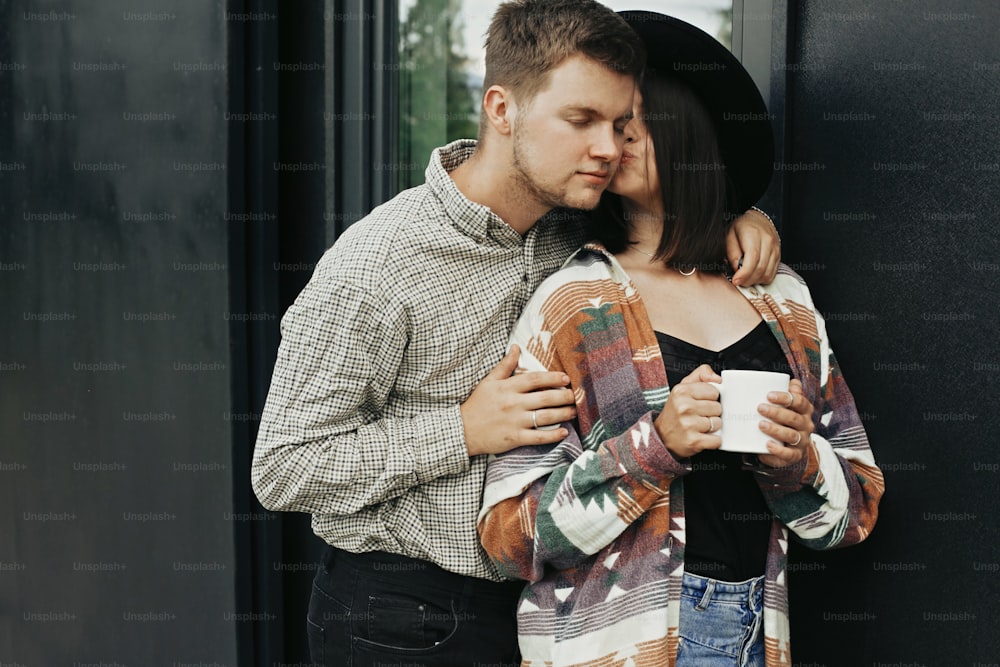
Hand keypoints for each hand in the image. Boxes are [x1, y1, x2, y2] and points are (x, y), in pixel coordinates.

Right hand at [460, 345, 576, 455]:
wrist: (462, 430)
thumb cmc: (477, 405)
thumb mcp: (488, 381)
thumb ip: (505, 365)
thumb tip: (516, 347)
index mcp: (508, 387)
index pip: (536, 379)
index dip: (553, 377)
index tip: (566, 379)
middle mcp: (514, 403)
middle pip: (546, 397)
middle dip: (564, 396)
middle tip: (574, 396)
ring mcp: (515, 421)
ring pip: (546, 416)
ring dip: (564, 414)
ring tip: (573, 411)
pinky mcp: (515, 438)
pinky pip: (539, 437)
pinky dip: (553, 435)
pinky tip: (564, 432)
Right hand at [654, 364, 722, 458]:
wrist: (660, 436)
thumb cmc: (675, 412)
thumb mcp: (683, 387)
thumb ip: (701, 374)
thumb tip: (718, 378)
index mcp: (682, 391)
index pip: (714, 391)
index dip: (710, 398)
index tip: (701, 402)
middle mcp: (684, 407)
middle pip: (717, 407)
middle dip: (711, 413)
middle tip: (698, 416)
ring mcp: (688, 425)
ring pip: (718, 423)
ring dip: (712, 427)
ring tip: (699, 426)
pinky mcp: (693, 441)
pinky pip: (717, 440)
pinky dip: (713, 441)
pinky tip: (702, 437)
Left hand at [726, 207, 779, 286]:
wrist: (758, 220)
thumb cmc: (741, 228)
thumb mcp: (729, 237)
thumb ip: (732, 254)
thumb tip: (737, 271)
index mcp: (754, 234)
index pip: (752, 258)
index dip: (744, 274)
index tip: (735, 281)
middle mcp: (768, 241)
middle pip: (761, 268)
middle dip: (748, 280)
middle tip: (738, 282)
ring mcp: (776, 249)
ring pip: (768, 273)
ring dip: (755, 281)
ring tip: (745, 278)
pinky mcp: (779, 256)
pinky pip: (772, 273)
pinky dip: (762, 278)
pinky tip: (754, 276)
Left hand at [756, 379, 813, 466]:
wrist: (787, 444)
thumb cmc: (783, 419)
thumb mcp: (786, 405)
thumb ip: (789, 392)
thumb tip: (792, 381)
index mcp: (804, 410)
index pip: (799, 401)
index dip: (785, 397)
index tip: (768, 395)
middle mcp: (806, 425)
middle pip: (794, 418)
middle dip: (776, 413)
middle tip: (760, 408)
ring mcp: (802, 441)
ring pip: (792, 436)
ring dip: (776, 430)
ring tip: (761, 425)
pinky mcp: (795, 455)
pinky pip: (789, 454)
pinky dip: (778, 450)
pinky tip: (767, 444)